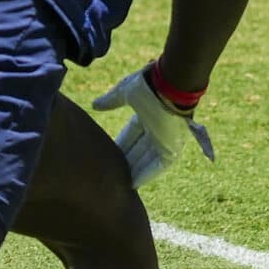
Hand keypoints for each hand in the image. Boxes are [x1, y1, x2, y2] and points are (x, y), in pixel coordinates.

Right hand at [93, 62, 214, 188]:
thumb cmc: (149, 84)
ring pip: (147, 159)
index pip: (131, 134)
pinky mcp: (173, 147)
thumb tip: (95, 105)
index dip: (121, 144)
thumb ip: (111, 100)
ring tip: (118, 184)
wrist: (170, 84)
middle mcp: (158, 127)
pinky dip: (146, 174)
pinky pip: (159, 165)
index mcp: (148, 112)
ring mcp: (166, 138)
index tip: (107, 155)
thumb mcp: (125, 92)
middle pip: (139, 149)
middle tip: (110, 174)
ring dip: (135, 171)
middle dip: (126, 160)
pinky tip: (133, 184)